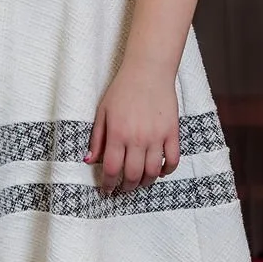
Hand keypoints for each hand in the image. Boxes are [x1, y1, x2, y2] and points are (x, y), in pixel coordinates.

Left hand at [85, 61, 179, 194]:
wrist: (148, 71)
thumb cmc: (122, 90)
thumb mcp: (103, 112)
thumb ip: (97, 138)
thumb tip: (90, 160)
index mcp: (117, 134)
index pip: (112, 169)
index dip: (108, 184)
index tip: (107, 190)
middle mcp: (137, 138)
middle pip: (133, 175)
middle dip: (126, 187)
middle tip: (123, 189)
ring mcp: (157, 136)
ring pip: (153, 172)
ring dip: (145, 182)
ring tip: (139, 183)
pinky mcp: (173, 132)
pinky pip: (173, 160)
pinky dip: (166, 170)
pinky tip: (159, 172)